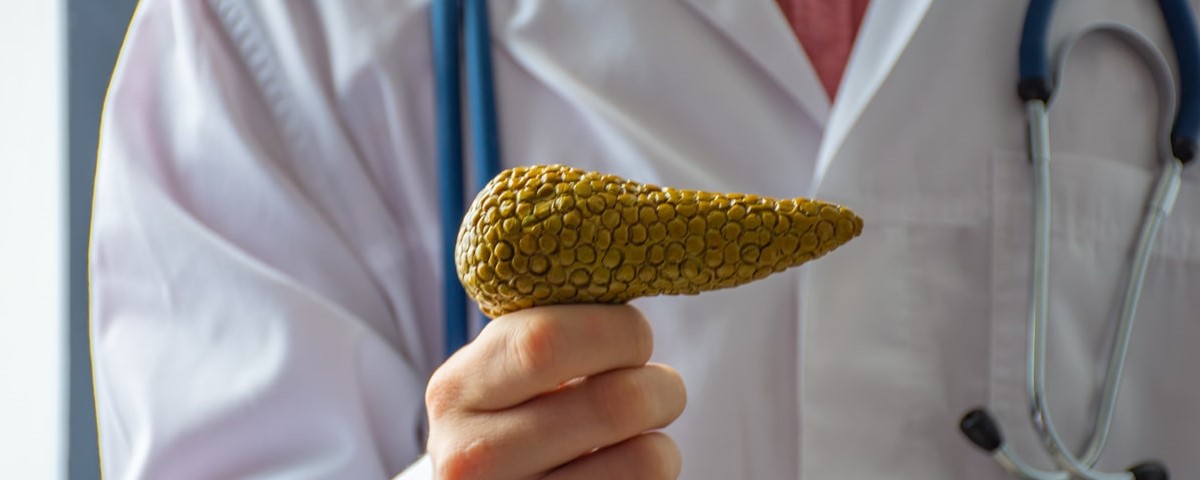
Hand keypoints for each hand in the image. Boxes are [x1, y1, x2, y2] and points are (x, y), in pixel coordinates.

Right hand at [425, 304, 686, 478]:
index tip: (633, 336)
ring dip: (663, 439)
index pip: (548, 340)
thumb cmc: (513, 417)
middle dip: (660, 385)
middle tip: (661, 386)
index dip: (617, 330)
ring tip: (642, 433)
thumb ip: (548, 328)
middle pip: (614, 402)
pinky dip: (655, 473)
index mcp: (457, 388)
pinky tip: (622, 467)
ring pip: (645, 457)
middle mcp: (471, 455)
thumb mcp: (505, 372)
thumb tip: (639, 261)